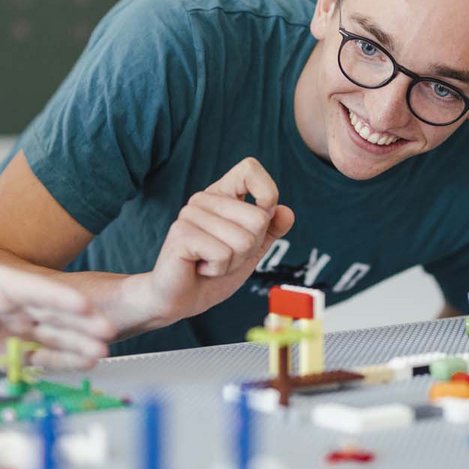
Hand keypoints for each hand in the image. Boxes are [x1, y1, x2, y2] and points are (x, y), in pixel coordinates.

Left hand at [0, 264, 114, 372]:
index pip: (30, 286)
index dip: (57, 294)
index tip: (81, 303)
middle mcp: (15, 304)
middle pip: (53, 309)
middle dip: (81, 319)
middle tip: (107, 328)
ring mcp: (21, 329)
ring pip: (57, 333)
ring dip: (80, 341)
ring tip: (102, 349)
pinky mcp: (21, 353)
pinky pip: (49, 355)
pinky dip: (68, 359)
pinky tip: (88, 361)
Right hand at [146, 157, 295, 322]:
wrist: (181, 300)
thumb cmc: (214, 273)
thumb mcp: (251, 250)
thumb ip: (270, 230)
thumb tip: (287, 212)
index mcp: (220, 195)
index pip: (250, 169)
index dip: (267, 194)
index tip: (259, 221)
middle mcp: (203, 199)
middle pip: (258, 218)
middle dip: (250, 249)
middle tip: (225, 256)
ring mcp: (190, 214)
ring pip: (244, 240)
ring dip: (233, 262)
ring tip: (211, 263)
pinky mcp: (181, 234)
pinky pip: (224, 254)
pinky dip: (219, 269)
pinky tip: (201, 268)